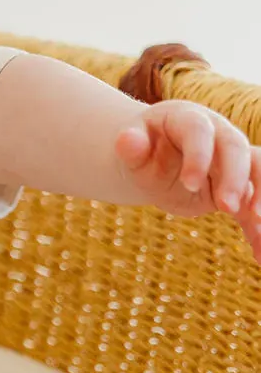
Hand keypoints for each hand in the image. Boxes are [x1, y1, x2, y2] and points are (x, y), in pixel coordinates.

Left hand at [115, 102, 260, 261]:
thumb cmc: (144, 152)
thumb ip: (131, 147)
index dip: (198, 155)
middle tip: (227, 208)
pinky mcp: (241, 184)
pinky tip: (258, 252)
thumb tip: (126, 140)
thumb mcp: (133, 151)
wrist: (158, 160)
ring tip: (258, 224)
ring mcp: (233, 157)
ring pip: (257, 168)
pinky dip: (256, 227)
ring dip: (260, 195)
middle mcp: (217, 133)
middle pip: (236, 148)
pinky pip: (254, 201)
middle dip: (235, 178)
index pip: (199, 131)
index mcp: (188, 120)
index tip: (189, 184)